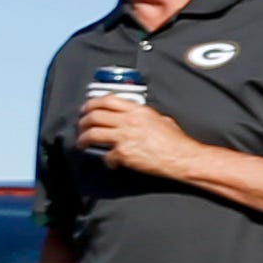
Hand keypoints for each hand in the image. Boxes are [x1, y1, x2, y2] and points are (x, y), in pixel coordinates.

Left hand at [74, 96, 198, 178]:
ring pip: (93, 133)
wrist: (181, 157)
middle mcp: (129, 121)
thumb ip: (145, 116)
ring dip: (84, 139)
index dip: (92, 103)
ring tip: (82, 143)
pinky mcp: (124, 153)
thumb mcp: (161, 119)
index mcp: (138, 110)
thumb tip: (137, 118)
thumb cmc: (175, 141)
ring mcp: (125, 137)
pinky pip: (106, 155)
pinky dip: (106, 160)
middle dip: (83, 121)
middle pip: (95, 115)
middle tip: (81, 126)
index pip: (108, 100)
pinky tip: (110, 162)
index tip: (86, 108)